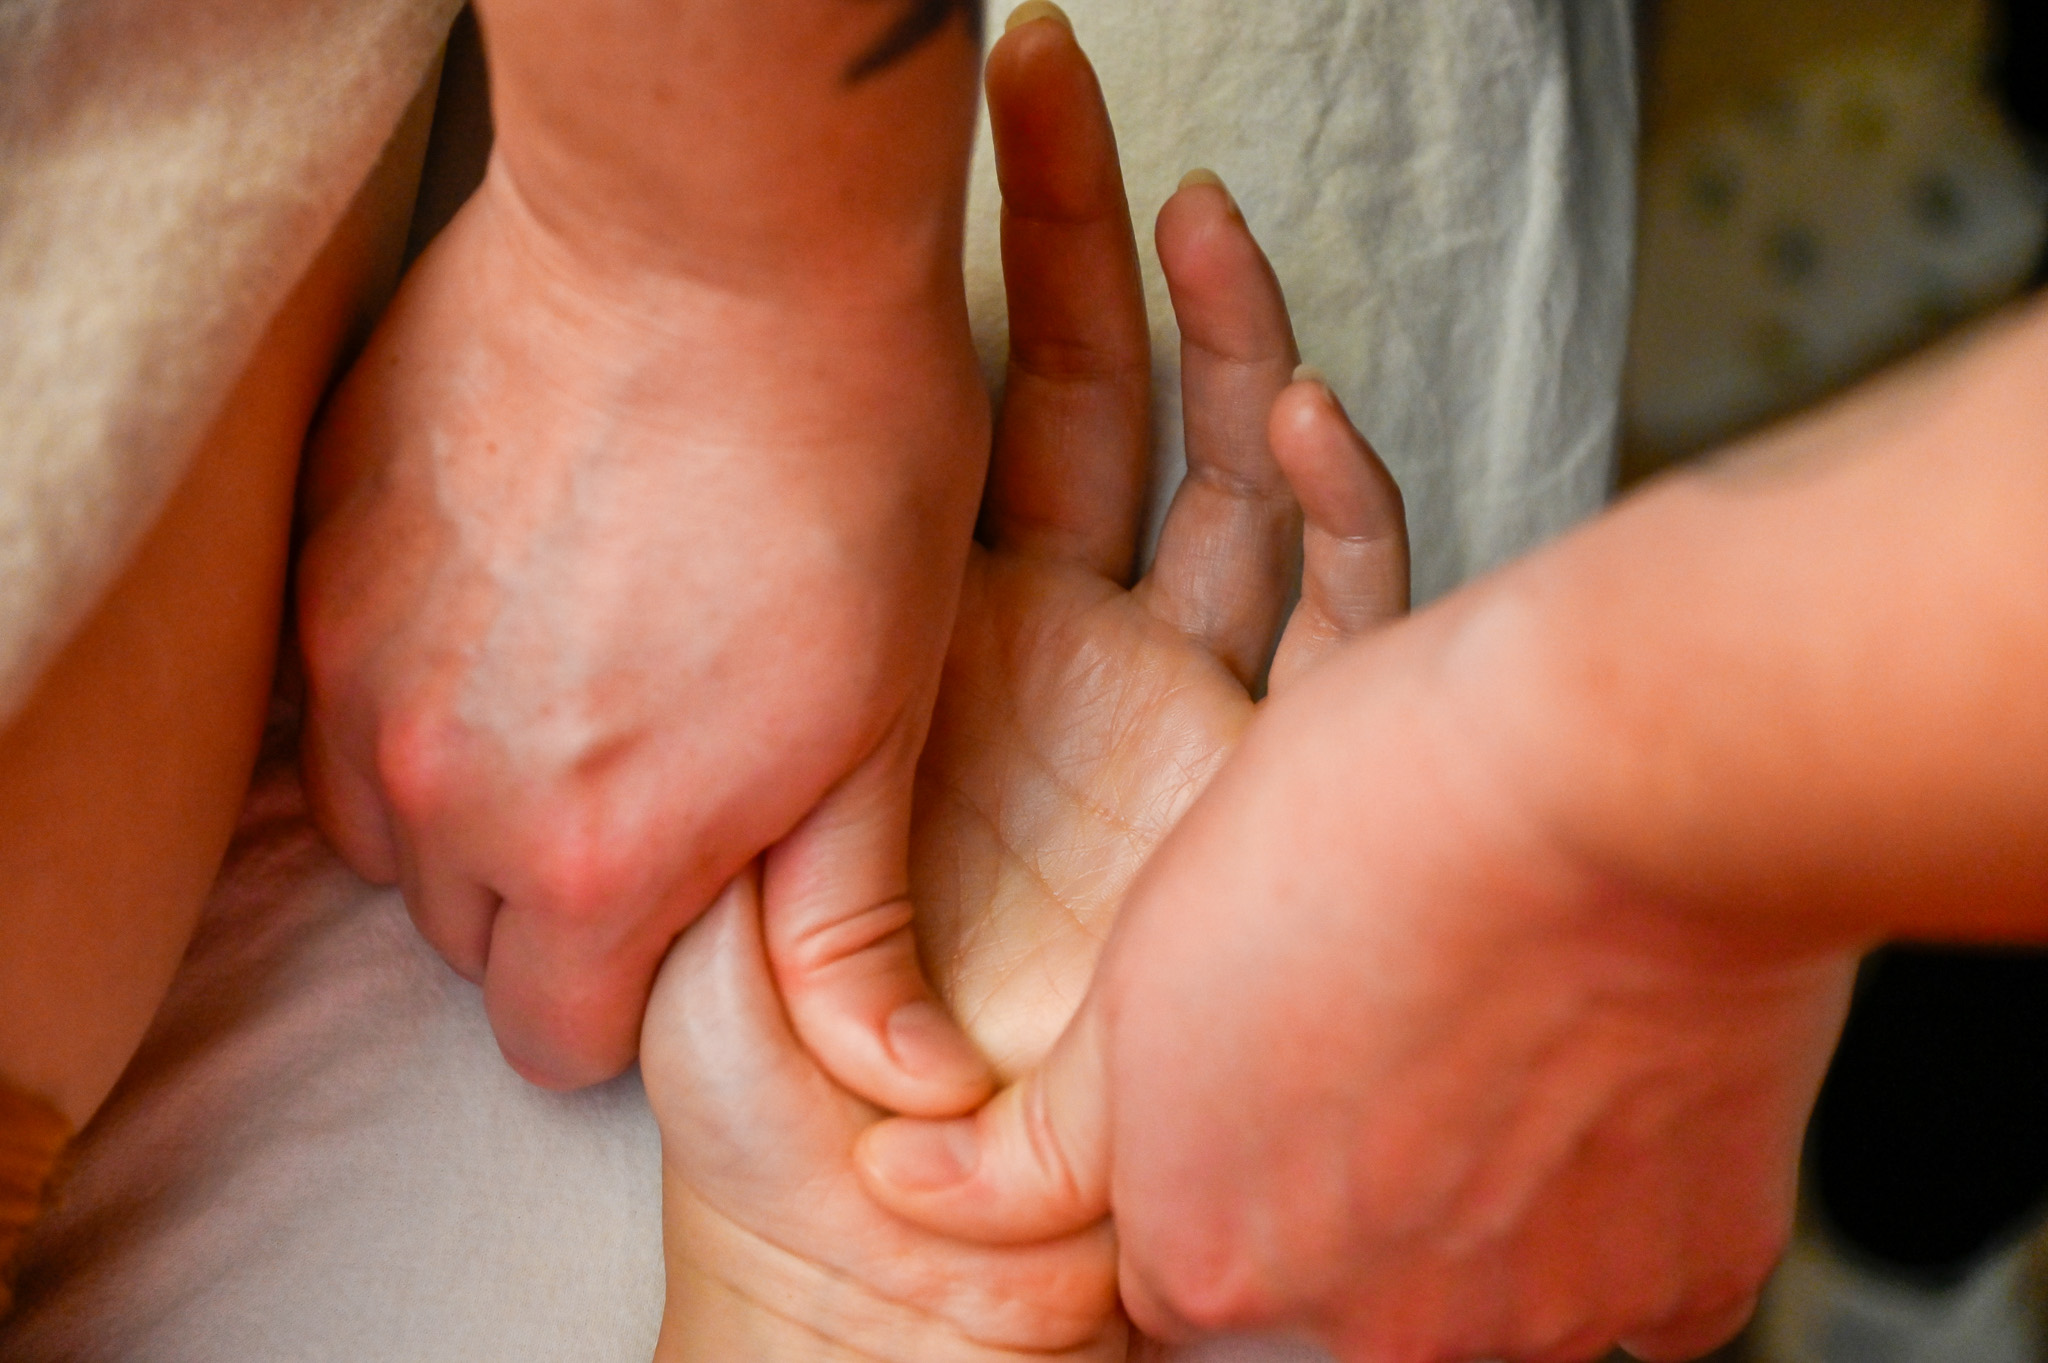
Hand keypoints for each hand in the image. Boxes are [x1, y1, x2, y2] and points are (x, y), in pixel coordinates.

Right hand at [294, 4, 992, 1103]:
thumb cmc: (844, 470)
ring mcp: (355, 655)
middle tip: (656, 785)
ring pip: (386, 819)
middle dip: (555, 901)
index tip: (684, 916)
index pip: (550, 1041)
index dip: (628, 1002)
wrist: (719, 232)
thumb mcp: (881, 721)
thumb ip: (848, 927)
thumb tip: (906, 1091)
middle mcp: (436, 783)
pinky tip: (511, 599)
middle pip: (467, 934)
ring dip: (468, 798)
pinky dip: (412, 682)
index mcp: (588, 858)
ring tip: (583, 689)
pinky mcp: (322, 542)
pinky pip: (337, 686)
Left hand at [640, 12, 1405, 1358]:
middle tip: (1041, 75)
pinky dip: (1333, 498)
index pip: (955, 437)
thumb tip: (673, 635)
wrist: (898, 1257)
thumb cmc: (772, 1094)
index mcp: (922, 656)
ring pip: (1214, 468)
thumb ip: (711, 768)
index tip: (930, 153)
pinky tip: (1293, 396)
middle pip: (1080, 406)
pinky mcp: (1282, 778)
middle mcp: (1058, 660)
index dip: (959, 290)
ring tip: (1175, 185)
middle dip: (1067, 242)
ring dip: (1209, 321)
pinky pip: (1334, 610)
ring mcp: (1176, 705)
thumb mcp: (700, 890)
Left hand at [864, 566, 1856, 1361]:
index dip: (1211, 1185)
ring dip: (1474, 1204)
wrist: (1604, 775)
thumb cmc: (1370, 833)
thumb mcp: (1142, 966)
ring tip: (1488, 1038)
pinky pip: (1629, 1279)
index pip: (1180, 1287)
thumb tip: (915, 1193)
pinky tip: (1585, 1069)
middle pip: (1331, 1310)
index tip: (1261, 1111)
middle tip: (1381, 1058)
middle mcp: (1370, 1326)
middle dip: (1341, 1212)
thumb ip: (1051, 1131)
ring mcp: (1536, 1314)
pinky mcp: (1689, 1276)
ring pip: (1481, 1294)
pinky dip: (1610, 1196)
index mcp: (1212, 1256)